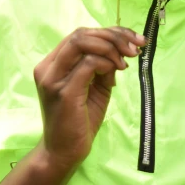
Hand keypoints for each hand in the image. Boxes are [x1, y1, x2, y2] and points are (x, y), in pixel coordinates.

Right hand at [33, 26, 146, 167]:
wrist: (64, 152)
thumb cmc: (80, 120)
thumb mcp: (96, 87)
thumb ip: (103, 67)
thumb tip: (121, 51)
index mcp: (53, 63)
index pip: (80, 34)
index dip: (109, 32)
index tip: (134, 39)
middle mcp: (48, 67)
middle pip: (81, 34)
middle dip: (113, 36)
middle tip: (136, 48)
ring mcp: (53, 78)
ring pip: (82, 42)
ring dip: (111, 47)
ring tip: (126, 61)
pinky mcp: (64, 92)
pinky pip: (88, 64)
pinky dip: (106, 63)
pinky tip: (116, 72)